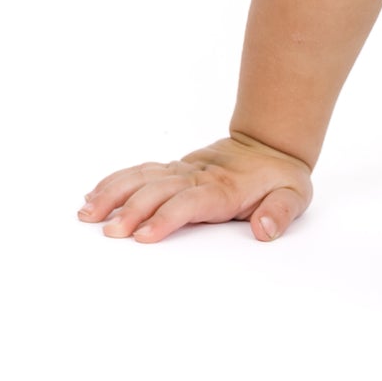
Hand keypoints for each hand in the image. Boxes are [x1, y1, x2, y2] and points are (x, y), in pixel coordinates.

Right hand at [78, 133, 312, 243]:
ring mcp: (183, 171)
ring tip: (86, 213)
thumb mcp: (295, 194)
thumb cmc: (280, 177)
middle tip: (108, 232)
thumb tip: (264, 229)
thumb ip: (281, 211)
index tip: (143, 235)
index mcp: (224, 189)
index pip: (190, 201)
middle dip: (132, 210)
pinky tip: (93, 196)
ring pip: (143, 178)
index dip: (166, 217)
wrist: (271, 144)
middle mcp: (198, 177)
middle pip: (159, 190)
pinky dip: (115, 181)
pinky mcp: (174, 169)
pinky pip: (141, 171)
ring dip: (114, 193)